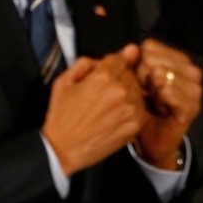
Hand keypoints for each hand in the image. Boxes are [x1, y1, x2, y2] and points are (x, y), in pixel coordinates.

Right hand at [41, 44, 147, 174]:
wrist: (63, 149)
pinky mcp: (135, 125)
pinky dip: (130, 111)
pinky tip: (113, 118)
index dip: (112, 66)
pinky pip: (140, 109)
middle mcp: (120, 90)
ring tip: (107, 108)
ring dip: (127, 95)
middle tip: (102, 94)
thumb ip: (86, 63)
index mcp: (102, 77)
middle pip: (131, 74)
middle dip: (119, 80)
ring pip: (138, 91)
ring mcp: (130, 109)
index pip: (121, 58)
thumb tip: (115, 53)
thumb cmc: (61, 116)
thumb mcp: (64, 81)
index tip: (107, 74)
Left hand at [132, 39, 202, 169]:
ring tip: (151, 100)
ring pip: (164, 75)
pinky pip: (170, 93)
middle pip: (155, 60)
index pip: (151, 47)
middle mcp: (191, 72)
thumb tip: (130, 48)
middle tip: (144, 92)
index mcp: (178, 60)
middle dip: (143, 76)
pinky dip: (159, 99)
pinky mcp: (192, 107)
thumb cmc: (143, 108)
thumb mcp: (136, 82)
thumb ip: (133, 63)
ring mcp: (194, 90)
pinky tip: (158, 107)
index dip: (136, 63)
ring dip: (151, 88)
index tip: (137, 79)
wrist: (152, 140)